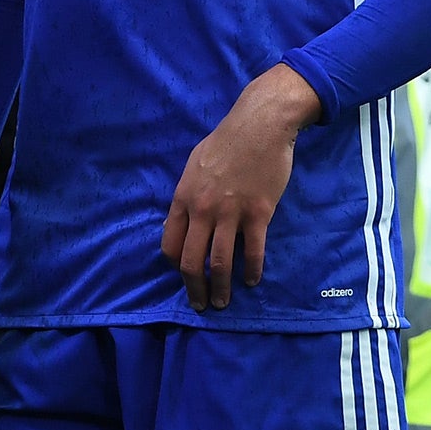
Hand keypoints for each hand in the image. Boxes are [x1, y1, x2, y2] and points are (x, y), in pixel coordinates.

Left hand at [161, 62, 319, 310]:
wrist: (260, 125)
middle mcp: (203, 210)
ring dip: (220, 288)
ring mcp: (230, 213)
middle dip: (194, 288)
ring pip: (220, 262)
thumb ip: (187, 195)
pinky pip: (253, 251)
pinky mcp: (258, 214)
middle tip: (200, 304)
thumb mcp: (194, 165)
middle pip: (191, 261)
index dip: (175, 266)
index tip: (185, 276)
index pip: (170, 244)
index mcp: (183, 198)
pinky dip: (251, 271)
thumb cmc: (226, 141)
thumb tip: (181, 221)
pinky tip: (251, 281)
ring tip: (223, 303)